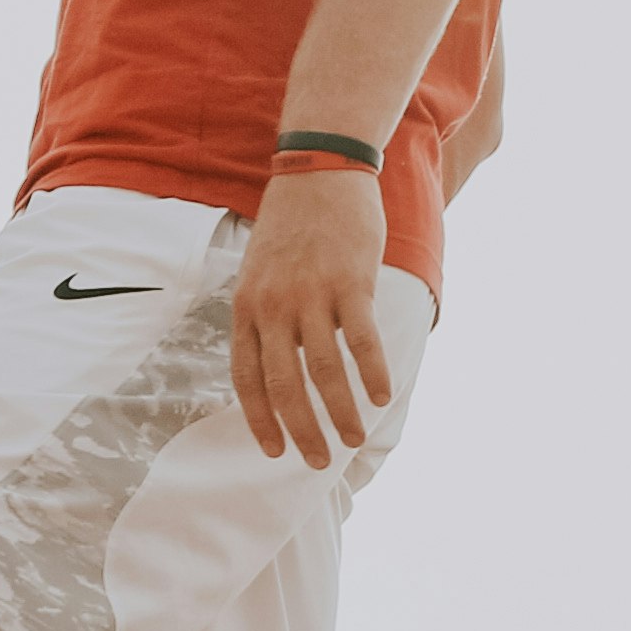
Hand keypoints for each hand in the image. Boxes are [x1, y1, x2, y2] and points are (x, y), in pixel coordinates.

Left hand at [233, 164, 393, 466]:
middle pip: (285, 384)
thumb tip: (284, 365)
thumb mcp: (261, 271)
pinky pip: (362, 339)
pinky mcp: (350, 281)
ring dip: (341, 411)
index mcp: (247, 306)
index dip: (261, 420)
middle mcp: (274, 305)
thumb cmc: (293, 223)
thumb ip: (267, 317)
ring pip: (325, 370)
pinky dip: (373, 372)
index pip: (247, 378)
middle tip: (320, 461)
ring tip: (355, 437)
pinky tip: (382, 395)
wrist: (320, 168)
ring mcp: (312, 294)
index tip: (275, 451)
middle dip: (303, 430)